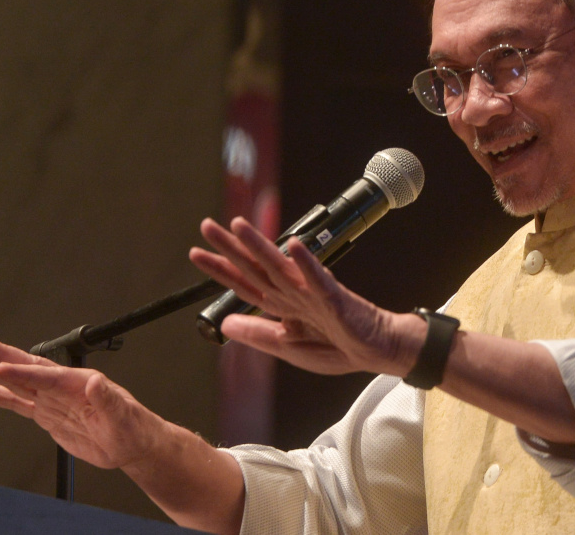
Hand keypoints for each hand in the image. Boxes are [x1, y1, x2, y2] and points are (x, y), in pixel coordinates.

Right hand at [0, 333, 162, 470]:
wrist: (130, 444)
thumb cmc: (131, 426)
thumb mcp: (122, 415)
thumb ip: (107, 399)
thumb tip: (96, 381)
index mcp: (78, 383)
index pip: (46, 375)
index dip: (24, 371)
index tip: (2, 366)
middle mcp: (61, 386)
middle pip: (25, 368)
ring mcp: (51, 400)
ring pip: (15, 381)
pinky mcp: (46, 415)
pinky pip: (16, 403)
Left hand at [189, 217, 421, 375]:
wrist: (377, 349)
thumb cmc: (338, 347)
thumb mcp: (290, 348)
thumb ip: (259, 335)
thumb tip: (225, 324)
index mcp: (282, 305)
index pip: (245, 283)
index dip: (220, 270)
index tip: (197, 253)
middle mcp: (293, 293)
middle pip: (256, 267)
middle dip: (230, 248)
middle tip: (207, 226)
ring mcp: (313, 292)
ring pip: (280, 265)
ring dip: (259, 245)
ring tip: (239, 226)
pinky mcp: (335, 298)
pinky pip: (319, 278)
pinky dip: (306, 262)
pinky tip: (294, 246)